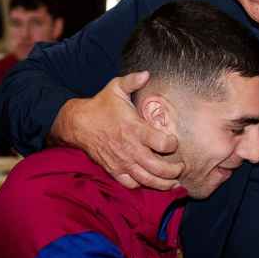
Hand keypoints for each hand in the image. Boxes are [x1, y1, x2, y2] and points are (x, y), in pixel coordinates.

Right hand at [50, 71, 181, 189]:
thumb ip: (133, 80)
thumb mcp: (116, 88)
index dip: (173, 145)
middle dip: (174, 171)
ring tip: (173, 183)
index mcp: (135, 129)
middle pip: (158, 167)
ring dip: (163, 184)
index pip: (162, 144)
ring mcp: (122, 161)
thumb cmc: (101, 105)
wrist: (77, 124)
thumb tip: (147, 73)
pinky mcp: (113, 169)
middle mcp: (131, 148)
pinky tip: (151, 182)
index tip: (175, 142)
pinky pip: (130, 184)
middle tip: (181, 168)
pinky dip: (142, 185)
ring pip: (147, 179)